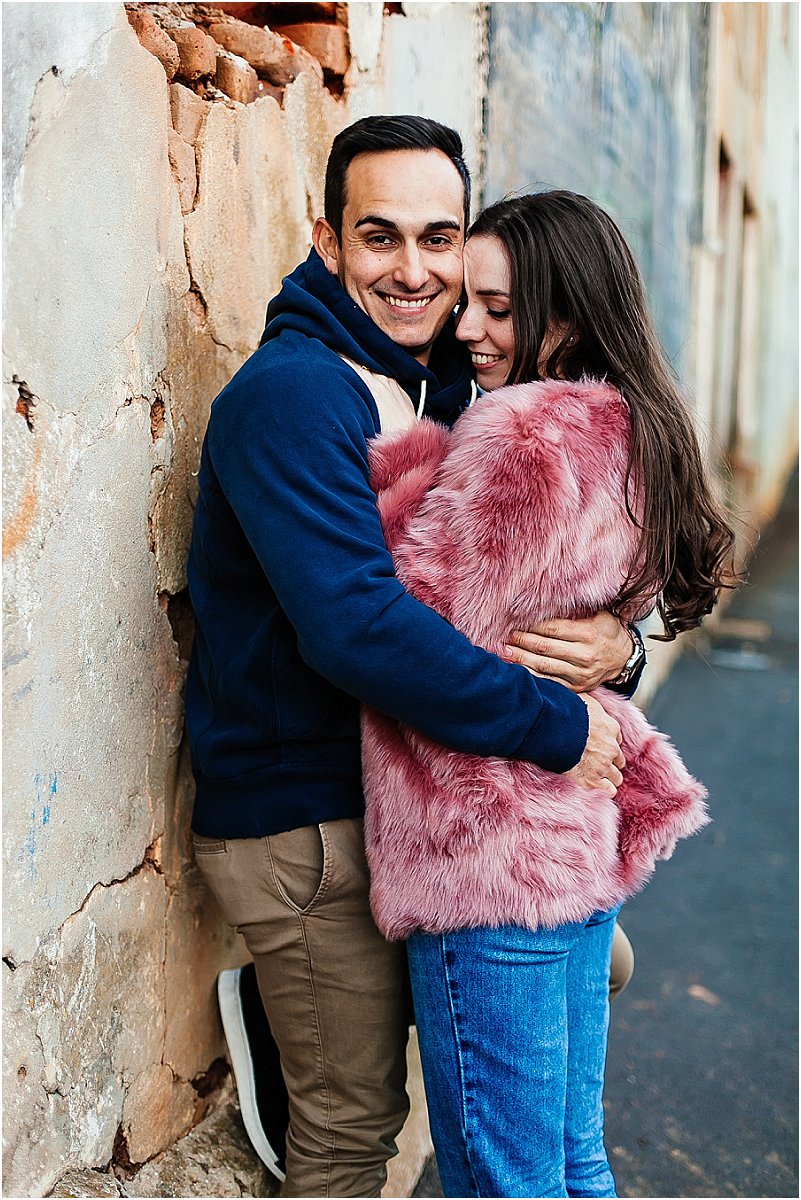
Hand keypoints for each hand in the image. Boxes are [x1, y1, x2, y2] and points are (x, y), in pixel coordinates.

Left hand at [505, 612, 632, 691]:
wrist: (624, 658)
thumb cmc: (607, 631)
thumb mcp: (599, 614)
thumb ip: (576, 610)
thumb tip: (546, 600)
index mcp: (589, 634)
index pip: (552, 629)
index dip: (532, 626)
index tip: (516, 622)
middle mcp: (585, 655)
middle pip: (545, 648)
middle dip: (522, 641)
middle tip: (506, 637)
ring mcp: (581, 674)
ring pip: (544, 666)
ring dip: (521, 659)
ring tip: (506, 652)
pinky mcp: (578, 687)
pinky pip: (550, 682)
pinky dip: (532, 676)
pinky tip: (518, 670)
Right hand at [566, 694, 624, 794]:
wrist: (552, 728)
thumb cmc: (563, 711)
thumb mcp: (582, 699)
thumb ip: (588, 706)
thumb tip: (583, 700)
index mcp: (611, 727)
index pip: (617, 739)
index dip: (607, 743)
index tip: (597, 745)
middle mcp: (611, 747)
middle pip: (618, 760)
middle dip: (609, 762)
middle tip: (594, 761)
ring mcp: (603, 765)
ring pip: (616, 777)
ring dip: (607, 777)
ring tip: (594, 776)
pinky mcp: (592, 780)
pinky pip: (609, 791)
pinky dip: (603, 790)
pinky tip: (594, 786)